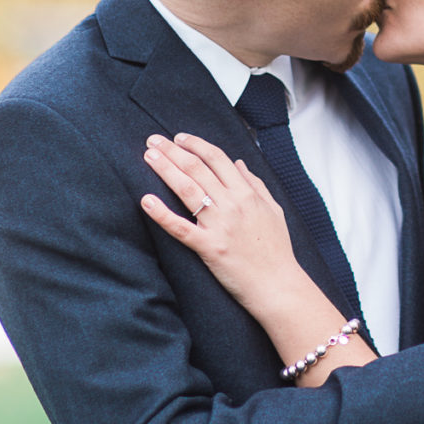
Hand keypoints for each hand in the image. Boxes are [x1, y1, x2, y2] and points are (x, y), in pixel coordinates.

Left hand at [138, 133, 307, 310]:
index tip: (179, 138)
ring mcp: (219, 225)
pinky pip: (180, 228)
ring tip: (149, 156)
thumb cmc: (276, 250)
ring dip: (165, 169)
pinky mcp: (208, 247)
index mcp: (247, 194)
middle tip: (153, 140)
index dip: (196, 144)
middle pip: (197, 168)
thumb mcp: (273, 210)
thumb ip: (256, 184)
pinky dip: (161, 213)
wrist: (278, 285)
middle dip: (172, 151)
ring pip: (187, 189)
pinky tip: (146, 200)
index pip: (217, 158)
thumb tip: (239, 163)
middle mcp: (232, 204)